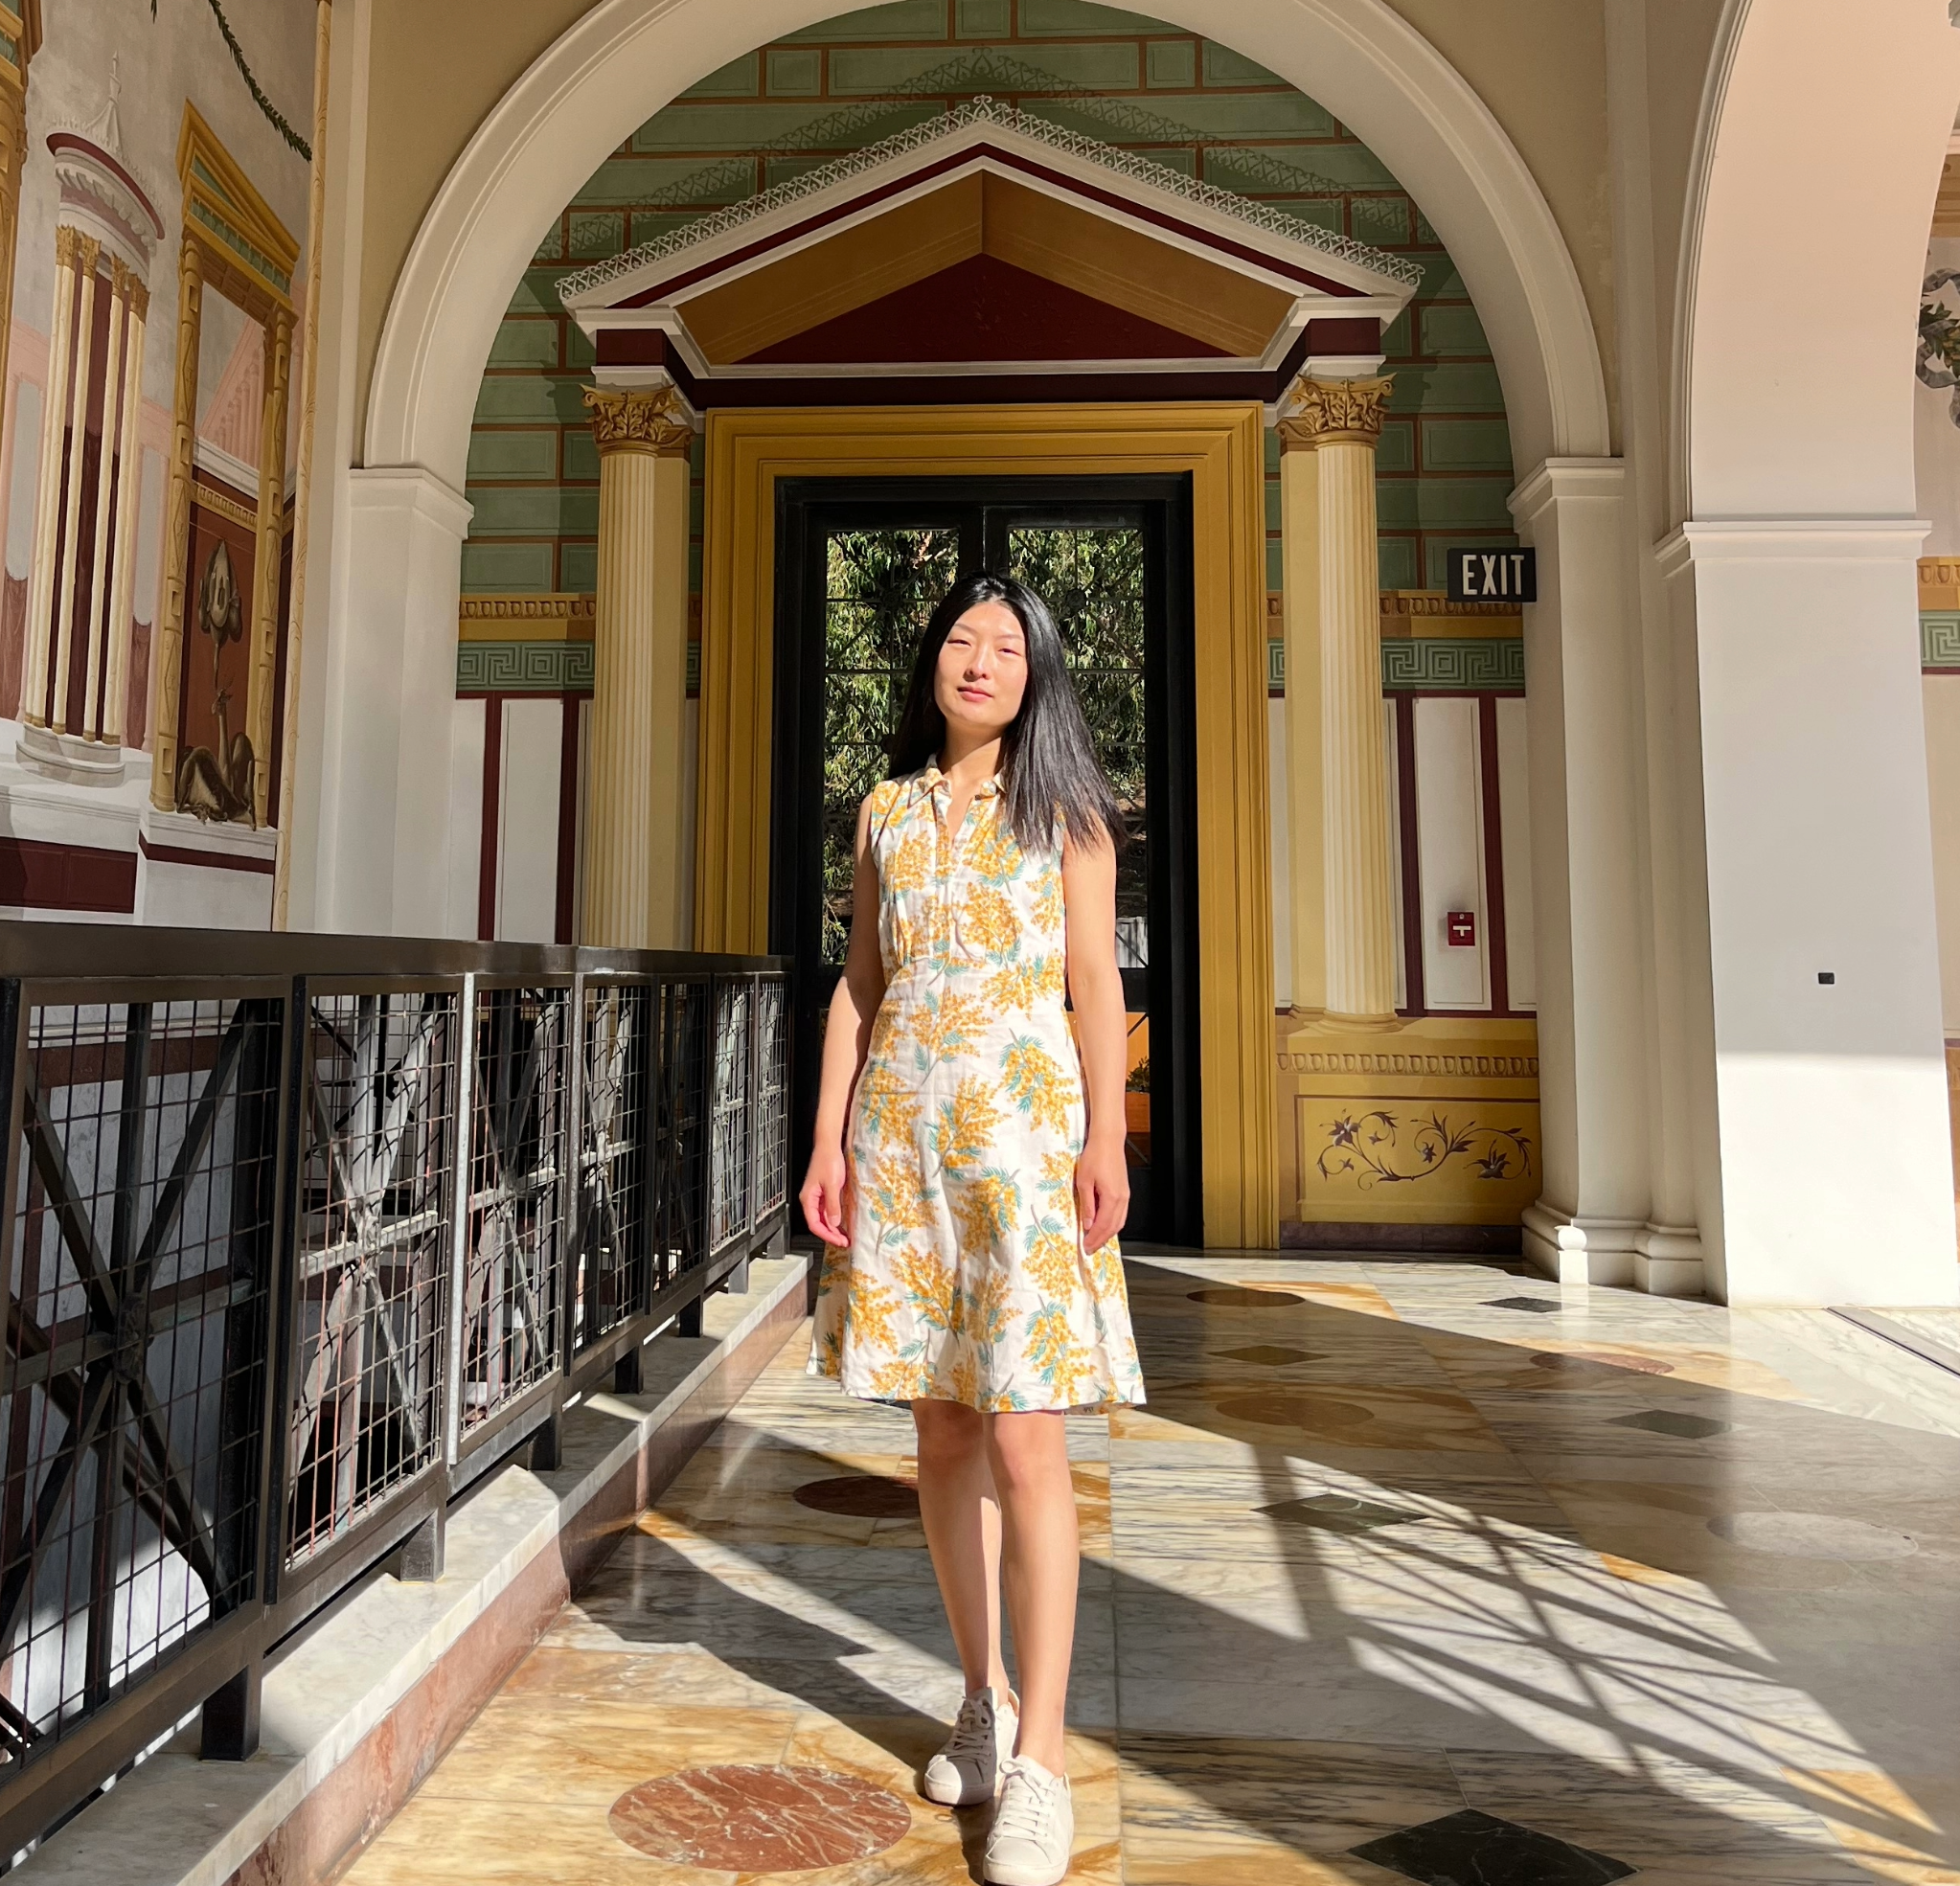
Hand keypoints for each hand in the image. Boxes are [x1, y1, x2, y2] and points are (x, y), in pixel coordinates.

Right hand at [800, 1142, 851, 1248]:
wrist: (829, 1146)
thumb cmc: (828, 1161)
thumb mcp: (832, 1184)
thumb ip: (832, 1205)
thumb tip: (833, 1222)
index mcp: (808, 1199)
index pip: (814, 1224)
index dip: (826, 1235)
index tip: (838, 1241)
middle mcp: (810, 1200)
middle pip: (818, 1223)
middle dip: (831, 1234)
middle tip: (844, 1242)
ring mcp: (817, 1197)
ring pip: (823, 1218)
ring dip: (833, 1229)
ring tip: (845, 1237)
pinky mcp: (824, 1193)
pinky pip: (827, 1211)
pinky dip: (834, 1219)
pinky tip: (842, 1224)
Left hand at [1075, 1135, 1129, 1254]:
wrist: (1108, 1141)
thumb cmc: (1095, 1156)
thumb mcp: (1084, 1181)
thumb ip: (1087, 1205)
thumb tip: (1087, 1223)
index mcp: (1112, 1197)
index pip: (1102, 1226)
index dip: (1093, 1238)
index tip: (1085, 1246)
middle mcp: (1122, 1199)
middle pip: (1113, 1227)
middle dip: (1101, 1240)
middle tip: (1090, 1248)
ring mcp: (1125, 1195)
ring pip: (1119, 1222)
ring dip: (1108, 1233)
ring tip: (1096, 1240)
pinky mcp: (1124, 1191)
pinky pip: (1121, 1214)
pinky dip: (1113, 1224)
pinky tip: (1105, 1226)